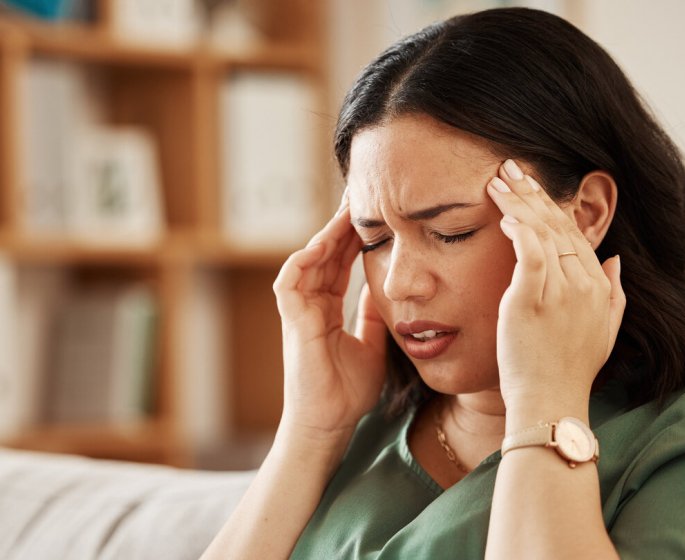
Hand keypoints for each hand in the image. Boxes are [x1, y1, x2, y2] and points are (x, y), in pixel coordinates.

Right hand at [273, 196, 386, 440]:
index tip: (372, 214)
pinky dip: (302, 262)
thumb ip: (372, 316)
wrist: (330, 424)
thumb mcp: (370, 344)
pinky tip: (319, 245)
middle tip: (358, 196)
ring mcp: (298, 312)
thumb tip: (383, 290)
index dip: (353, 239)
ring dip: (324, 236)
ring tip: (345, 211)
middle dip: (341, 226)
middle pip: (324, 256)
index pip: (339, 264)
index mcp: (327, 309)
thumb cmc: (346, 392)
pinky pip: (289, 283)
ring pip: (307, 262)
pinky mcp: (291, 323)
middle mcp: (311, 305)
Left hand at [486, 160, 625, 419]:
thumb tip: (614, 260)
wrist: (550, 400)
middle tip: (509, 168)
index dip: (550, 206)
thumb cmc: (568, 369)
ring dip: (518, 203)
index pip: (572, 233)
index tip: (531, 187)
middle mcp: (583, 284)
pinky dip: (519, 231)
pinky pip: (529, 255)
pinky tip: (505, 214)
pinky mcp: (530, 301)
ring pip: (541, 233)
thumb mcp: (602, 329)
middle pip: (556, 226)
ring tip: (498, 181)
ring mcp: (559, 292)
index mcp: (597, 286)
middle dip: (532, 193)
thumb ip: (612, 292)